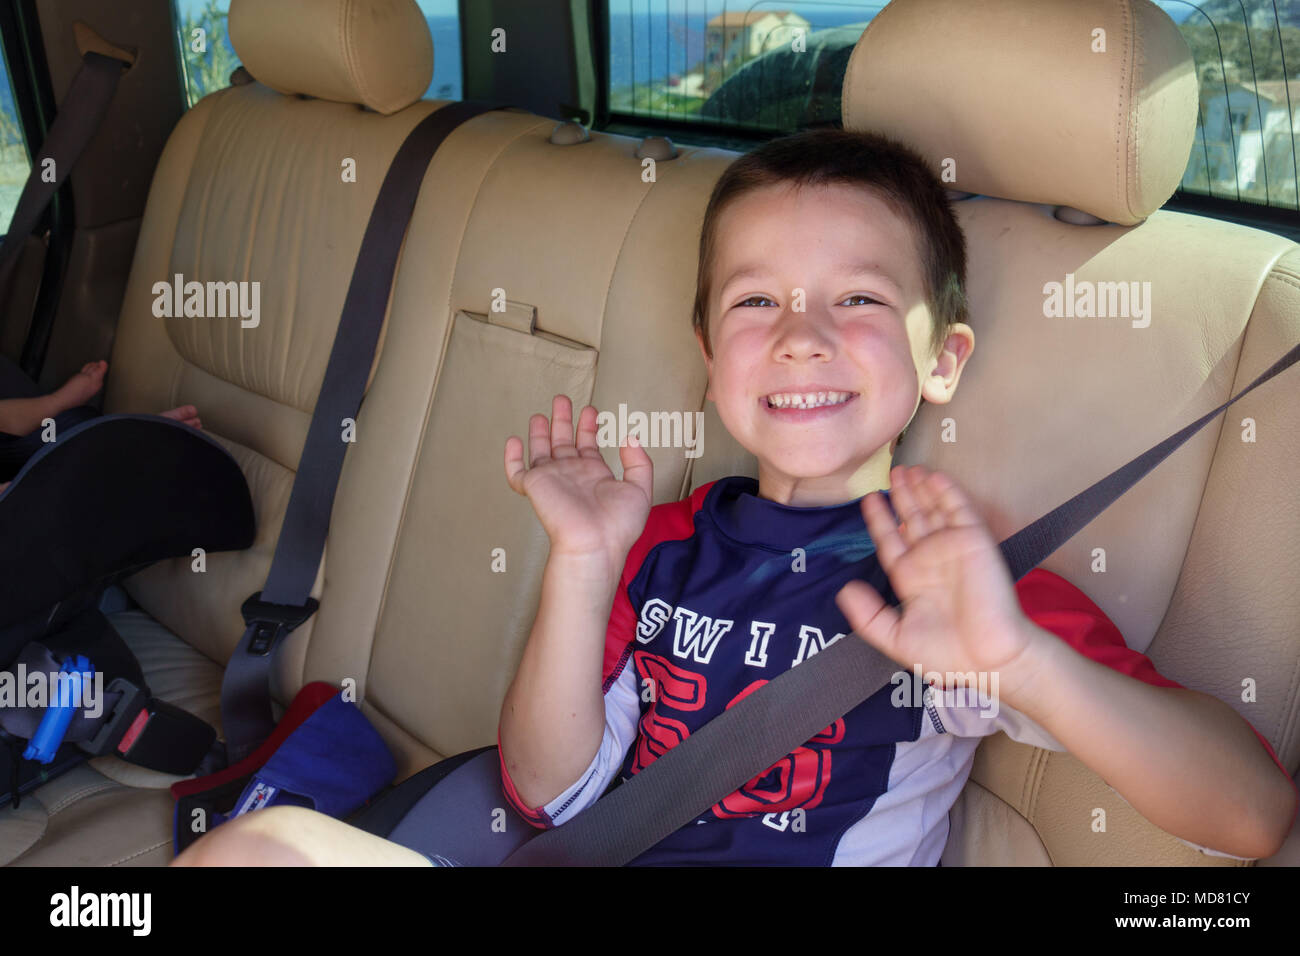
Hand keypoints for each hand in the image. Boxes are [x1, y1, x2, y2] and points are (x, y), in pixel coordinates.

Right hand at [504, 395, 653, 573]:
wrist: (594, 543)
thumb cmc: (618, 524)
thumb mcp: (640, 488)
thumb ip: (638, 462)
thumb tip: (630, 438)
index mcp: (594, 474)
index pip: (588, 445)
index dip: (588, 427)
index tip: (590, 410)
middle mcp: (572, 474)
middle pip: (563, 442)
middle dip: (562, 420)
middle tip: (562, 399)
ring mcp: (552, 479)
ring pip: (541, 451)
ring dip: (540, 432)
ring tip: (541, 413)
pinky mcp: (534, 486)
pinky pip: (517, 471)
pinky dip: (512, 457)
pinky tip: (513, 440)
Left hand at [834, 464, 1034, 685]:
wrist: (987, 661)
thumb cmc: (946, 655)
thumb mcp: (895, 638)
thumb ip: (868, 615)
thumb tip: (843, 591)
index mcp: (911, 578)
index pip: (890, 540)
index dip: (880, 519)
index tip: (868, 499)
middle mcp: (930, 558)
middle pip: (911, 517)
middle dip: (902, 495)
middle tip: (891, 471)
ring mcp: (952, 547)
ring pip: (932, 509)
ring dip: (921, 488)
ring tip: (907, 468)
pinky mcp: (974, 541)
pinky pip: (958, 510)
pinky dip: (946, 492)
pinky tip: (933, 476)